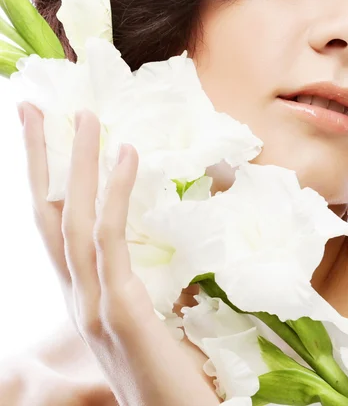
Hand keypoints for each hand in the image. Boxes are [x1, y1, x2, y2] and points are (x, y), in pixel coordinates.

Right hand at [18, 102, 219, 405]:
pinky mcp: (119, 311)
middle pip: (48, 214)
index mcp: (83, 296)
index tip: (43, 136)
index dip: (44, 181)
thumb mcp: (147, 323)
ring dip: (77, 163)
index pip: (54, 227)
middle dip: (40, 160)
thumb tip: (152, 248)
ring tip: (85, 116)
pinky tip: (126, 155)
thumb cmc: (171, 378)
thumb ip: (138, 287)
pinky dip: (115, 192)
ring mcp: (92, 305)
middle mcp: (77, 297)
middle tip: (35, 109)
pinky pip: (110, 240)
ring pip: (74, 219)